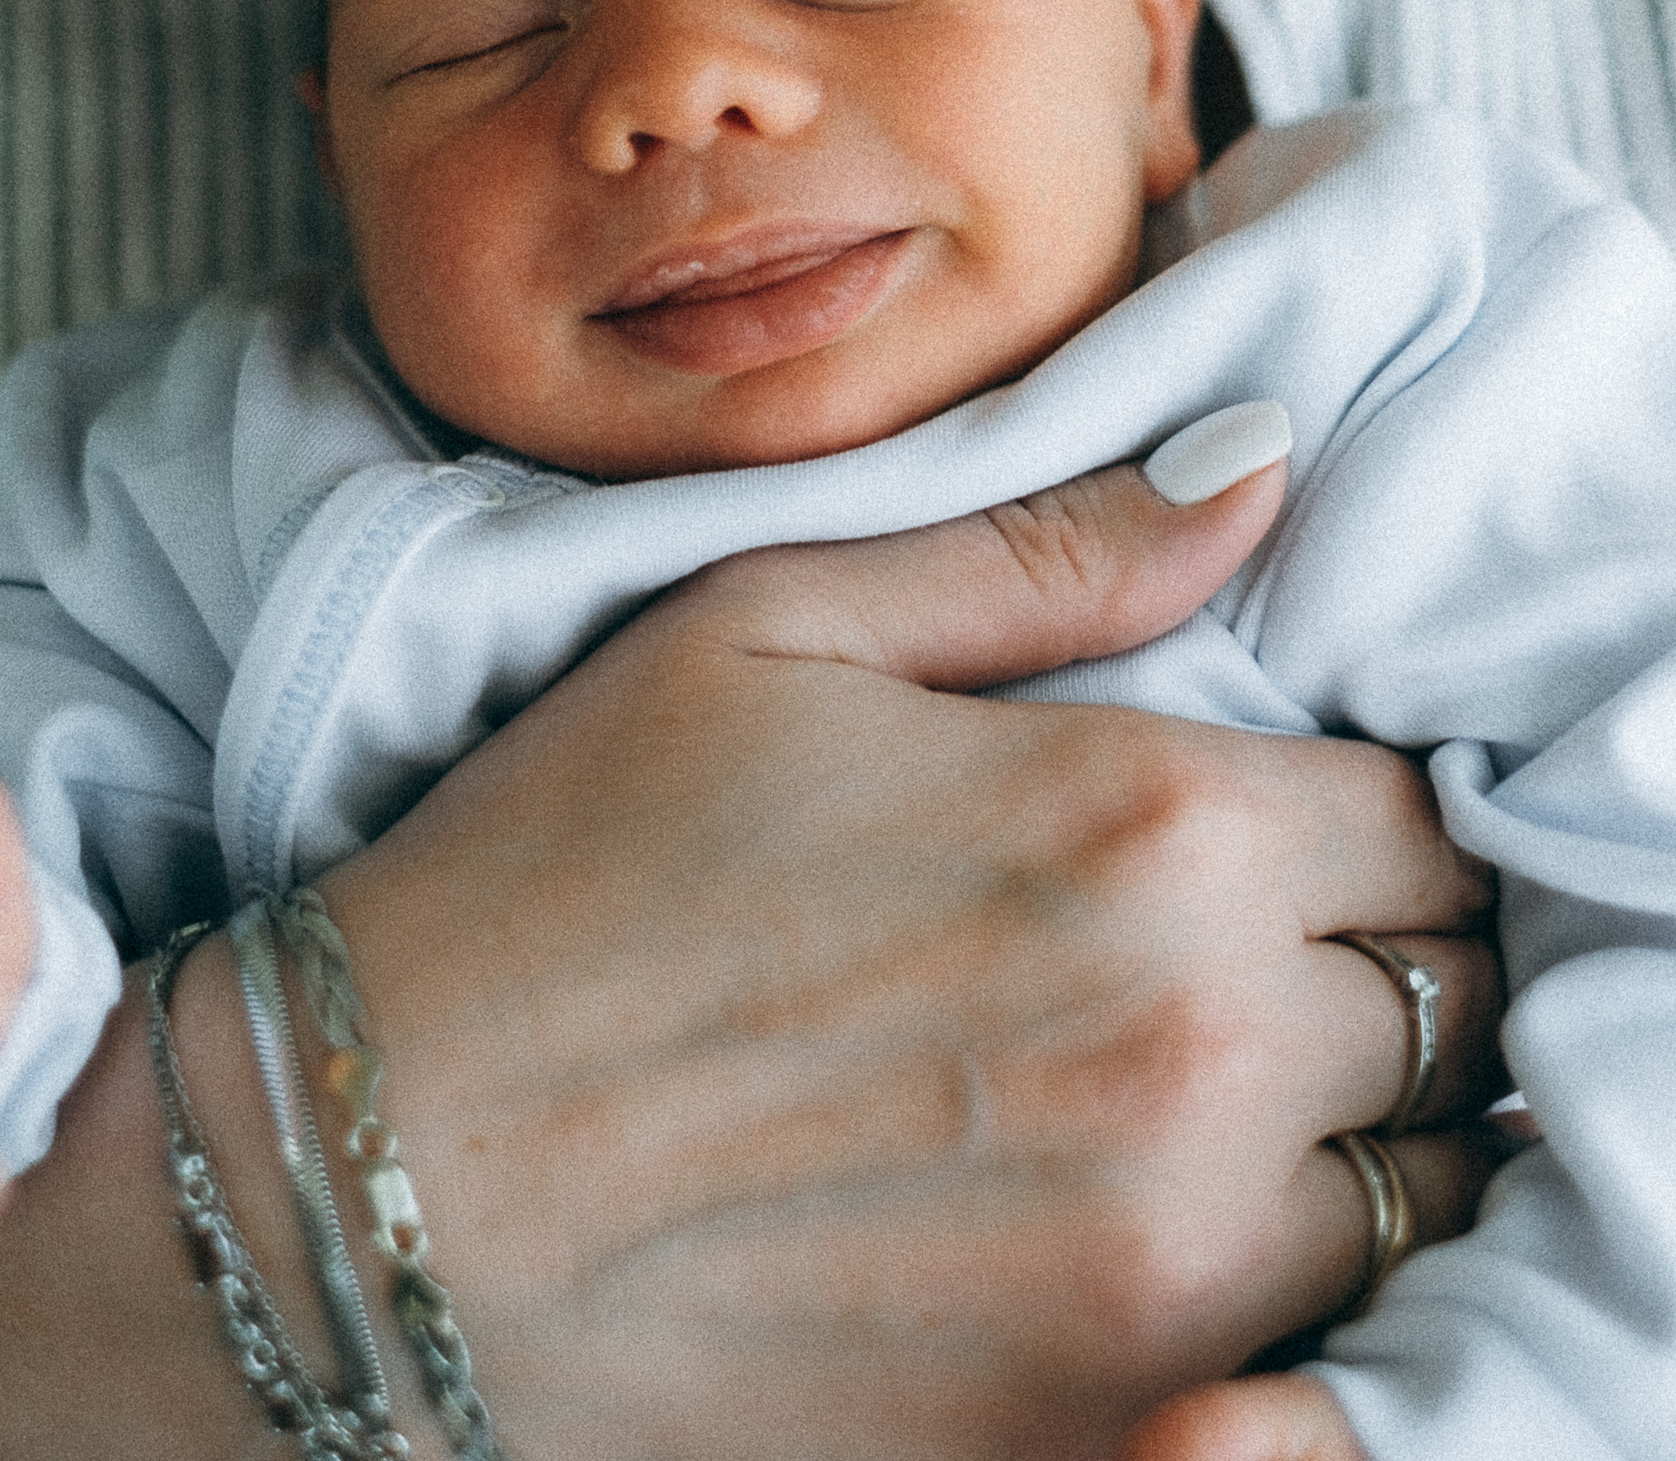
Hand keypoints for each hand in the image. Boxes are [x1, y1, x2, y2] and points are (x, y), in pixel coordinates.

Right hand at [0, 457, 1504, 1457]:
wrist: (376, 1189)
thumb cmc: (562, 873)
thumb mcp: (775, 626)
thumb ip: (1051, 549)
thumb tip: (1261, 459)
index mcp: (1146, 823)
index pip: (1421, 816)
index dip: (1355, 806)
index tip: (1261, 812)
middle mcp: (1206, 1053)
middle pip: (1448, 1001)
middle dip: (1373, 953)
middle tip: (1235, 936)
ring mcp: (1171, 1273)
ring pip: (1418, 1187)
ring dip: (1352, 1122)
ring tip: (1197, 1074)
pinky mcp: (1103, 1424)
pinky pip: (1319, 1346)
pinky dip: (1280, 1274)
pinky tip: (1133, 1209)